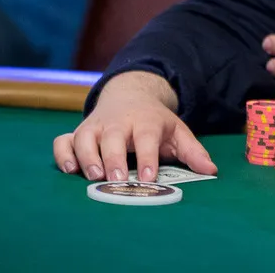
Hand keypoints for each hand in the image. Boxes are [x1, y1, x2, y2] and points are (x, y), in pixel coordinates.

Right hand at [52, 71, 216, 183]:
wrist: (130, 95)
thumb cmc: (154, 122)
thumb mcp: (177, 132)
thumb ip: (192, 151)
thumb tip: (210, 171)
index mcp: (146, 121)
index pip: (147, 137)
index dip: (148, 158)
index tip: (149, 179)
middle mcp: (118, 122)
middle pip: (113, 136)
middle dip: (114, 158)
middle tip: (117, 180)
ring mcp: (95, 126)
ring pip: (85, 137)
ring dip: (87, 156)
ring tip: (93, 177)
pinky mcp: (78, 132)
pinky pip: (63, 141)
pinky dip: (63, 154)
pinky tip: (70, 169)